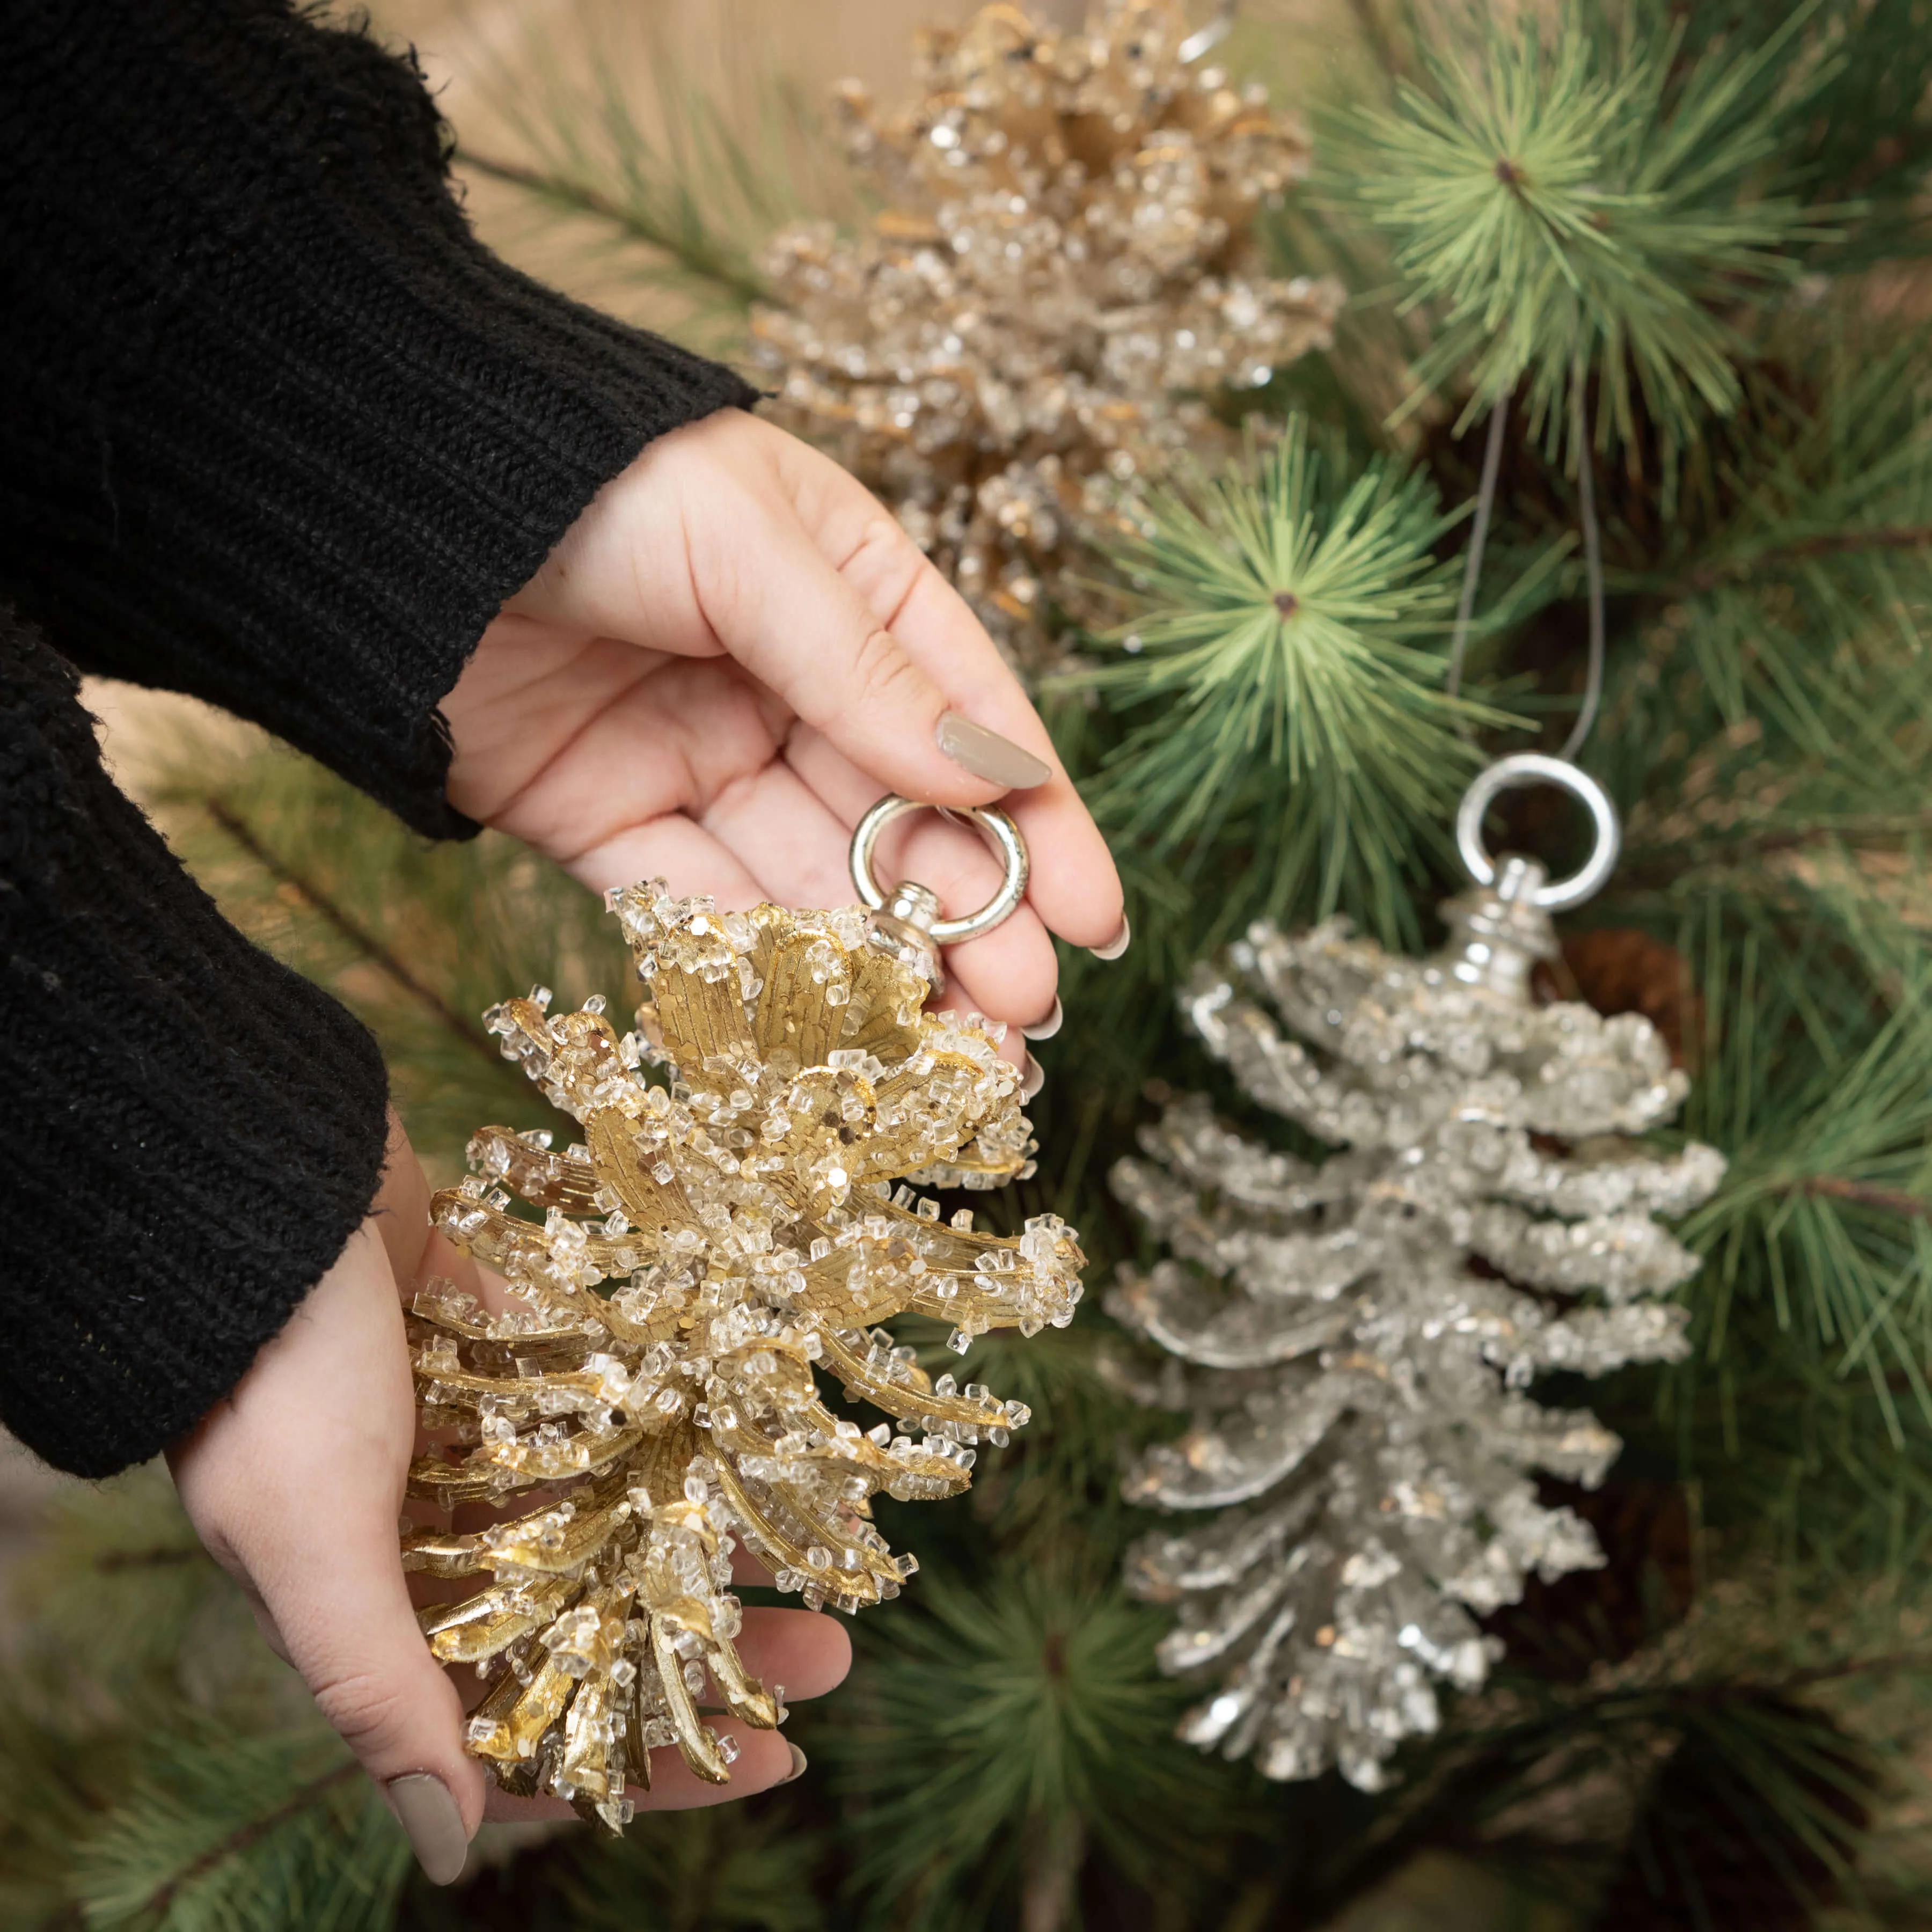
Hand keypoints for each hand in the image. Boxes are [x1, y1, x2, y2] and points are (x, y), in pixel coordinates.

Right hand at [169, 1119, 850, 1883]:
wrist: (267, 1180)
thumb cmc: (273, 1363)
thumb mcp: (305, 1535)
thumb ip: (376, 1686)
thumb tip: (447, 1851)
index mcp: (375, 1603)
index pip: (523, 1721)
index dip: (642, 1755)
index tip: (762, 1761)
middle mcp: (432, 1533)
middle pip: (594, 1622)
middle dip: (708, 1649)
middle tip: (825, 1660)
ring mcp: (481, 1439)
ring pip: (619, 1520)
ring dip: (712, 1542)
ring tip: (818, 1553)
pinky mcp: (516, 1351)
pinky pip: (618, 1417)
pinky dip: (682, 1437)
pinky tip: (762, 1447)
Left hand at [442, 409, 1127, 1050]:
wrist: (383, 498)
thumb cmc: (589, 476)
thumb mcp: (752, 546)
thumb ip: (865, 670)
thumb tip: (990, 780)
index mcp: (854, 594)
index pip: (970, 723)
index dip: (1041, 825)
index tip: (1097, 918)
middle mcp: (791, 690)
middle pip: (905, 827)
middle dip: (971, 923)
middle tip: (1023, 1018)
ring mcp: (704, 762)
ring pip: (817, 889)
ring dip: (885, 972)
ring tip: (953, 1060)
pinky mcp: (614, 824)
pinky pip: (705, 910)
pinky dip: (766, 971)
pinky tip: (832, 1031)